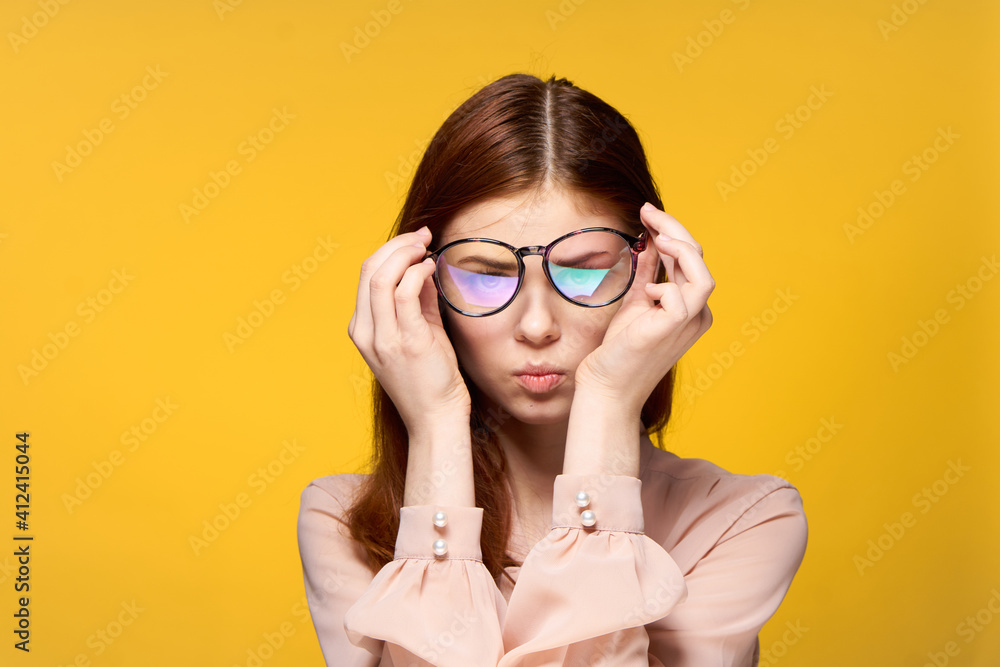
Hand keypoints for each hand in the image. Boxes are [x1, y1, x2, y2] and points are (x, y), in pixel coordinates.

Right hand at [347, 226, 471, 433]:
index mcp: (363, 329)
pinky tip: (432, 269)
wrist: (436, 419)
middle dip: (396, 245)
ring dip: (406, 253)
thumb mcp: (419, 331)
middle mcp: (367, 332)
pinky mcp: (406, 342)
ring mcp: (383, 338)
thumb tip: (422, 266)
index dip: (390, 250)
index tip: (415, 241)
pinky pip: (405, 293)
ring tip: (427, 248)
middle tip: (422, 237)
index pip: (366, 275)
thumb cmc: (431, 379)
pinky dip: (418, 272)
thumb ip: (417, 300)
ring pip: (381, 277)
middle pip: (369, 270)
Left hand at [575, 203, 714, 411]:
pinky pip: (681, 296)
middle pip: (699, 260)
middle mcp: (697, 315)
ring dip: (680, 248)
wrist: (607, 385)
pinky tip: (647, 290)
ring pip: (702, 276)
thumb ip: (648, 272)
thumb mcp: (636, 301)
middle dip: (675, 229)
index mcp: (690, 307)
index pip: (691, 260)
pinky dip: (664, 285)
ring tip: (656, 235)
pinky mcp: (673, 329)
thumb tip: (650, 239)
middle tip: (648, 211)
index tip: (648, 214)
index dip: (672, 233)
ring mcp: (688, 324)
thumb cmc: (620, 349)